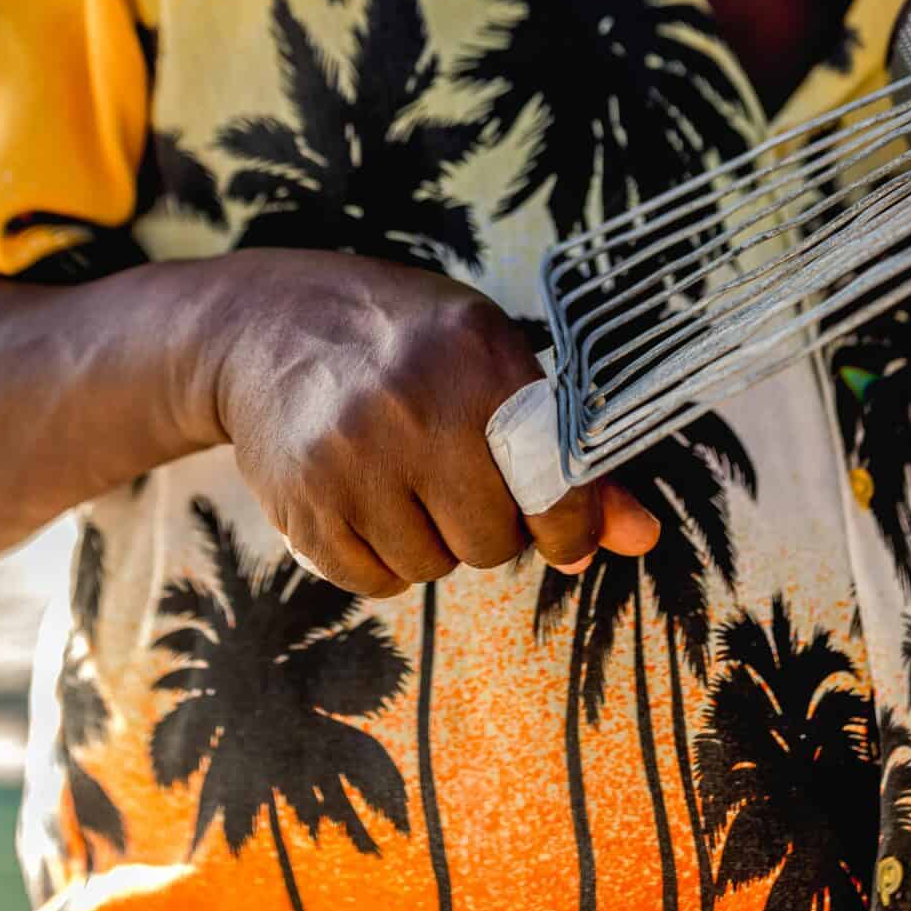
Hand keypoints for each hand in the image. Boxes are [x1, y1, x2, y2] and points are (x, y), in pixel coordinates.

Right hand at [190, 250, 658, 596]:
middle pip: (490, 542)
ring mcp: (349, 458)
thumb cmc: (405, 344)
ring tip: (402, 480)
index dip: (567, 525)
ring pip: (430, 568)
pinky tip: (363, 499)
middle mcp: (411, 407)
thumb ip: (566, 452)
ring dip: (428, 542)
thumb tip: (640, 538)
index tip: (559, 531)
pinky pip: (374, 583)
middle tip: (455, 480)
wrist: (270, 327)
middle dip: (484, 527)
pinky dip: (379, 558)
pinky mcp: (303, 503)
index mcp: (476, 359)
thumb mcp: (490, 359)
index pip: (553, 484)